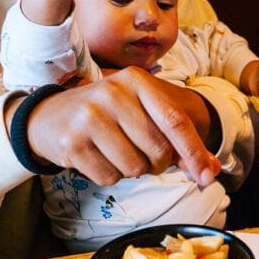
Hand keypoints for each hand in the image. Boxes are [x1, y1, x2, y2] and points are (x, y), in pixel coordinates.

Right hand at [24, 67, 220, 187]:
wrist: (47, 117)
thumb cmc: (105, 115)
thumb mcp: (140, 113)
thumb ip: (176, 139)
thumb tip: (211, 171)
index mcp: (136, 80)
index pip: (174, 120)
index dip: (194, 152)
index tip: (207, 177)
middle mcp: (113, 93)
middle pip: (158, 150)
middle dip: (156, 164)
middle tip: (140, 155)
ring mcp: (90, 117)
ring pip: (135, 168)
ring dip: (131, 171)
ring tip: (114, 152)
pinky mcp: (73, 142)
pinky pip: (110, 178)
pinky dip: (109, 176)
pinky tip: (96, 158)